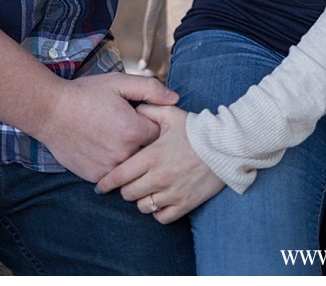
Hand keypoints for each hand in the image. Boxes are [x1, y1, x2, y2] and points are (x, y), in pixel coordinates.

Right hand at [36, 73, 179, 182]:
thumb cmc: (86, 94)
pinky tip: (103, 148)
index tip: (139, 117)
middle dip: (142, 142)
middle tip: (125, 127)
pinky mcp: (96, 177)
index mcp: (134, 130)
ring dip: (129, 155)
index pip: (159, 134)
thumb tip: (175, 99)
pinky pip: (115, 176)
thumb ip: (151, 89)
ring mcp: (110, 168)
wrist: (51, 111)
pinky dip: (113, 165)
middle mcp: (125, 154)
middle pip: (148, 154)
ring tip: (114, 137)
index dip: (150, 123)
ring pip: (132, 167)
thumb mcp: (119, 82)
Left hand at [96, 104, 224, 222]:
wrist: (225, 146)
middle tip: (129, 182)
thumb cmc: (196, 129)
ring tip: (145, 189)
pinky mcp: (185, 204)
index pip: (119, 176)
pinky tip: (159, 199)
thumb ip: (148, 110)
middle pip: (128, 194)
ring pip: (143, 207)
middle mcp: (159, 177)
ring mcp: (172, 193)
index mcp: (152, 156)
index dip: (106, 183)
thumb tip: (133, 109)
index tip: (100, 186)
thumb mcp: (170, 114)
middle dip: (125, 188)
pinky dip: (157, 211)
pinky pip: (162, 217)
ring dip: (141, 199)